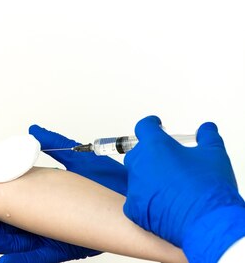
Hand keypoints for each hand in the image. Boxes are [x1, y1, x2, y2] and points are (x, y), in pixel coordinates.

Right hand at [0, 124, 126, 262]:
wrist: (150, 200)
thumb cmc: (120, 182)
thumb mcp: (80, 158)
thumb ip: (54, 145)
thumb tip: (32, 131)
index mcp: (49, 202)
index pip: (12, 208)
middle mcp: (51, 222)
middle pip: (10, 228)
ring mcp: (61, 235)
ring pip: (20, 243)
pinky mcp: (75, 246)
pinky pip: (45, 255)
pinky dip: (24, 258)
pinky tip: (4, 260)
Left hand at [123, 115, 244, 262]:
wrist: (208, 223)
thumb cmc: (209, 188)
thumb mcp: (214, 154)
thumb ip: (207, 137)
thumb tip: (206, 129)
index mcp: (155, 146)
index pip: (144, 127)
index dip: (151, 125)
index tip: (155, 125)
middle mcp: (139, 164)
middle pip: (138, 153)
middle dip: (151, 155)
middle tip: (169, 162)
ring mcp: (134, 186)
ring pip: (137, 178)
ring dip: (149, 179)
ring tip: (172, 188)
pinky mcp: (133, 208)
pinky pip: (135, 201)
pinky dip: (147, 202)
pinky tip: (164, 205)